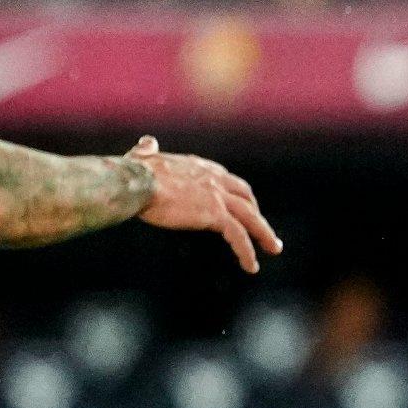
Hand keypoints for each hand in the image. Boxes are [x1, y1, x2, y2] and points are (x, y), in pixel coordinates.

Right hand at [128, 135, 281, 272]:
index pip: (227, 180)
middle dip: (256, 211)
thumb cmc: (134, 173)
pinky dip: (247, 251)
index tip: (241, 204)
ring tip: (273, 248)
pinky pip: (238, 235)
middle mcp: (214, 179)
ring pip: (251, 217)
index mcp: (199, 167)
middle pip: (245, 196)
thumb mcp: (142, 157)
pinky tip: (251, 266)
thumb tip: (147, 141)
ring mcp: (217, 196)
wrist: (137, 182)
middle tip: (263, 227)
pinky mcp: (215, 214)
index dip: (236, 193)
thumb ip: (147, 151)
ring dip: (264, 233)